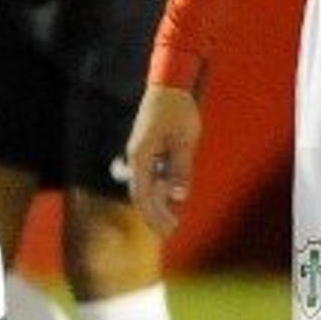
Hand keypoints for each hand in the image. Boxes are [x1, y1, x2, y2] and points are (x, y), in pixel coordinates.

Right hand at [120, 84, 201, 236]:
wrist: (170, 85)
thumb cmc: (177, 111)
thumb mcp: (184, 140)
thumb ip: (180, 168)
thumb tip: (179, 196)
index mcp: (140, 156)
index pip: (141, 193)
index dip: (152, 214)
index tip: (166, 230)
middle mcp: (137, 157)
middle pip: (141, 194)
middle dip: (155, 215)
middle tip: (170, 234)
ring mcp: (142, 154)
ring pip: (146, 187)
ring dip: (158, 205)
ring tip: (173, 223)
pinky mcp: (149, 150)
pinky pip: (152, 176)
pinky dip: (161, 191)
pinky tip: (173, 201)